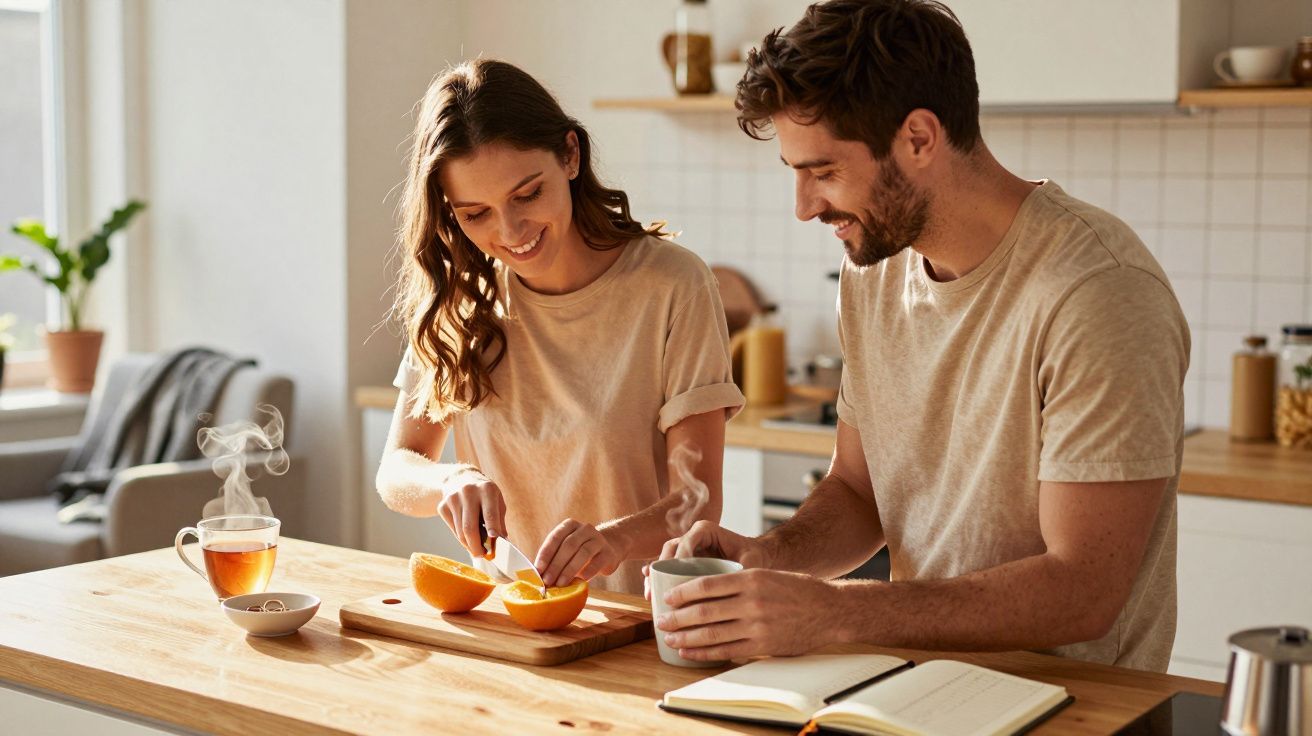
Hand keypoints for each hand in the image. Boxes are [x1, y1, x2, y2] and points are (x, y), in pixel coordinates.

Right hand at [436, 468, 505, 558]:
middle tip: (482, 555)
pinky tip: (467, 537)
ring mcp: (453, 499)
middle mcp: (468, 492)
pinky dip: (461, 538)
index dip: (492, 529)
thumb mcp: (497, 501)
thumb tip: (501, 543)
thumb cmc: (484, 494)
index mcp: (486, 489)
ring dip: (469, 545)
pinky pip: (452, 530)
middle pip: (469, 527)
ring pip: (460, 532)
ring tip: (477, 549)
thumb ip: (499, 521)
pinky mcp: (442, 506)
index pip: (489, 514)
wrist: (461, 478)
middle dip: (476, 546)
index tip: (494, 542)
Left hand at [535, 519, 624, 586]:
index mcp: (570, 525)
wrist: (608, 550)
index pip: (555, 537)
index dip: (546, 553)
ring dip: (569, 569)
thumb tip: (536, 575)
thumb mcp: (566, 550)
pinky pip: (597, 562)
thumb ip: (553, 558)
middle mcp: (585, 529)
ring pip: (583, 553)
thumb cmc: (579, 552)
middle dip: (556, 564)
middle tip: (548, 580)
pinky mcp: (608, 553)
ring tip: (560, 583)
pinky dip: (587, 572)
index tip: (538, 569)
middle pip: (569, 545)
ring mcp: (598, 540)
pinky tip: (579, 581)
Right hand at [642, 520, 769, 599]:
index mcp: (706, 530)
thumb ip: (743, 571)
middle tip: (656, 586)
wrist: (755, 560)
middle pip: (671, 549)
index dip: (679, 557)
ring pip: (664, 559)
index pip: (688, 540)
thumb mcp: (751, 563)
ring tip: (650, 595)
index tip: (676, 575)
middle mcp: (692, 538)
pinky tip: (650, 595)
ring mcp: (686, 551)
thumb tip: (732, 589)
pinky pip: (666, 570)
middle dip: (661, 568)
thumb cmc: (753, 558)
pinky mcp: (683, 564)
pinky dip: (657, 581)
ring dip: (655, 576)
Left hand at [655, 568, 844, 660]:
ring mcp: (757, 625)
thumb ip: (739, 582)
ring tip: (670, 638)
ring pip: (711, 633)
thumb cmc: (798, 590)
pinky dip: (704, 653)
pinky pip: (726, 651)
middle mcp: (752, 601)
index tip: (668, 597)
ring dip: (686, 637)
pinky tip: (690, 652)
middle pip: (704, 611)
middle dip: (678, 617)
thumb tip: (705, 591)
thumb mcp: (767, 575)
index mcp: (751, 578)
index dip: (683, 592)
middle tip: (661, 620)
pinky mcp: (763, 646)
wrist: (830, 609)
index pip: (706, 584)